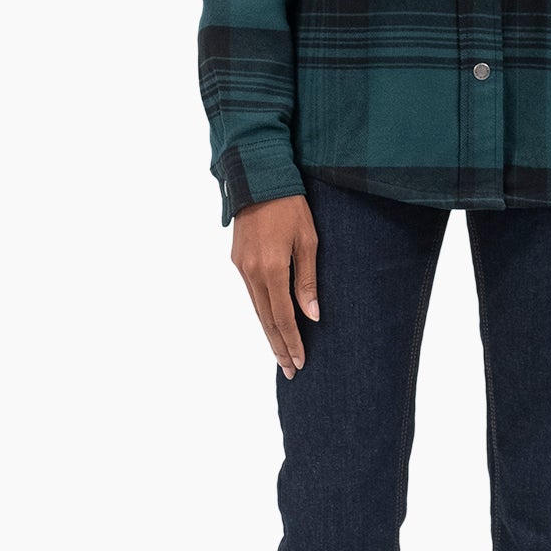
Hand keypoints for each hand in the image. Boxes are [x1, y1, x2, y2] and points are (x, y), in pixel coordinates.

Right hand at [230, 194, 318, 377]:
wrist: (260, 179)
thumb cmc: (290, 207)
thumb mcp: (308, 241)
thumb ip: (307, 280)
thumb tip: (312, 315)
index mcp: (271, 269)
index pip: (283, 317)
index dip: (292, 342)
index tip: (299, 362)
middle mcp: (252, 273)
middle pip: (266, 320)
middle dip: (279, 347)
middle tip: (289, 371)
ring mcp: (242, 267)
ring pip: (257, 309)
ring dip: (270, 333)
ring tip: (281, 354)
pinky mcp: (238, 261)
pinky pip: (252, 294)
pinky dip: (262, 313)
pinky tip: (270, 322)